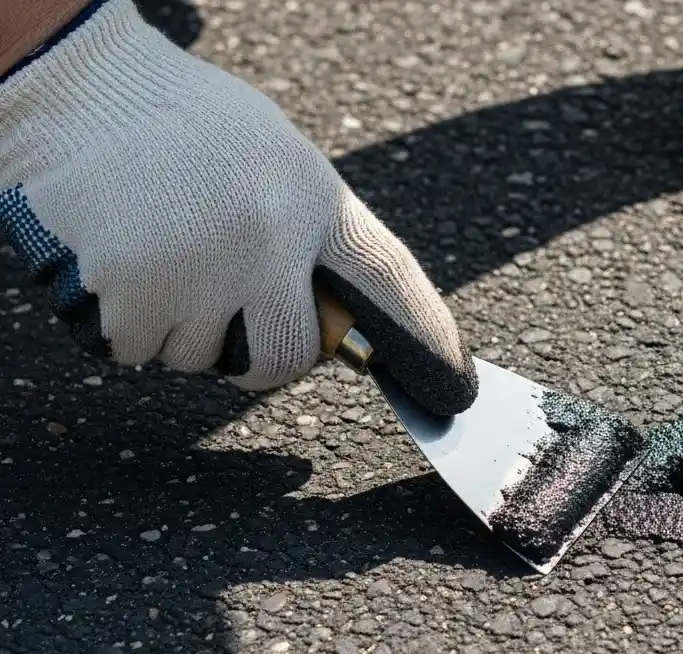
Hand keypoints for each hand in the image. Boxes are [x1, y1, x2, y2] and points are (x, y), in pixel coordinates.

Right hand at [0, 0, 476, 415]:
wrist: (86, 94)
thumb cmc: (194, 131)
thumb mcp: (280, 164)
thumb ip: (312, 236)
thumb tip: (344, 316)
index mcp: (311, 198)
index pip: (387, 279)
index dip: (425, 337)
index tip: (453, 388)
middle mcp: (265, 240)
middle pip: (287, 356)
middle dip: (263, 358)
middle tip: (235, 320)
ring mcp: (197, 269)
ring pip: (199, 359)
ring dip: (182, 330)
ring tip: (166, 254)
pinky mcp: (129, 290)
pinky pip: (136, 350)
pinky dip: (128, 324)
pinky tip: (126, 262)